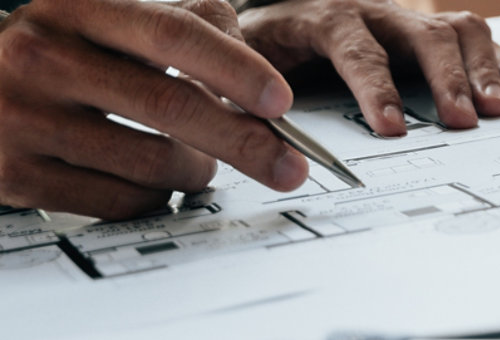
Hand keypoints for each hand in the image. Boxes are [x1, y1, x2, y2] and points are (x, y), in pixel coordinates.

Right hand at [0, 0, 305, 218]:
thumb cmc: (57, 55)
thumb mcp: (108, 20)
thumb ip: (186, 25)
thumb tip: (255, 68)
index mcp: (76, 7)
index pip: (173, 33)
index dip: (236, 69)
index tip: (280, 102)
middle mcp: (43, 57)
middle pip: (171, 105)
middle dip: (245, 141)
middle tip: (288, 165)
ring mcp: (22, 117)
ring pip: (153, 162)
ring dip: (198, 171)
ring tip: (200, 162)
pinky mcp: (16, 174)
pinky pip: (120, 201)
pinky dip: (157, 197)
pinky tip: (154, 183)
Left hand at [237, 0, 499, 136]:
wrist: (280, 6)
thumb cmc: (265, 42)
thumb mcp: (243, 62)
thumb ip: (244, 96)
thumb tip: (251, 142)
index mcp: (325, 16)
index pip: (357, 50)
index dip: (376, 90)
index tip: (390, 129)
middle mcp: (375, 10)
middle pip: (423, 34)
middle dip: (447, 80)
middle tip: (463, 121)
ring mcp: (408, 17)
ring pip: (457, 30)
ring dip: (482, 71)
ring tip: (497, 109)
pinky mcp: (431, 29)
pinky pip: (476, 37)